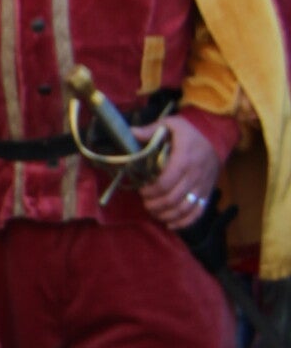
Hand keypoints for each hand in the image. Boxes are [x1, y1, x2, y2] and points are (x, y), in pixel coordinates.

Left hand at [138, 114, 222, 232]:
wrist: (217, 136)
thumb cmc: (190, 131)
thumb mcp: (171, 124)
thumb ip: (151, 130)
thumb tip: (131, 132)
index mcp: (184, 159)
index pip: (164, 183)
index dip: (150, 191)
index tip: (141, 189)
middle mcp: (194, 175)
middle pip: (172, 199)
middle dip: (154, 204)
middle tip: (145, 201)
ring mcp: (202, 186)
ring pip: (183, 209)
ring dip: (165, 214)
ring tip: (154, 211)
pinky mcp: (207, 193)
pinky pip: (197, 213)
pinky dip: (183, 222)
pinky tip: (170, 224)